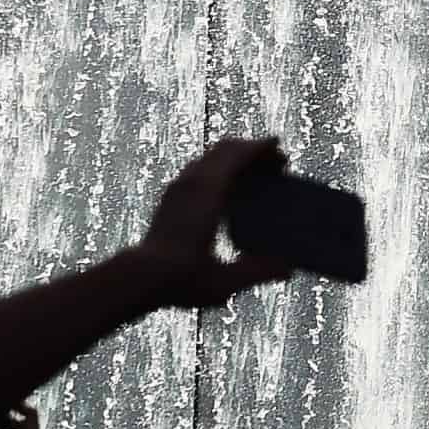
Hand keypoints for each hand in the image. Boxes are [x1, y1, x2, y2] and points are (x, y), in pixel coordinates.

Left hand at [132, 138, 291, 307]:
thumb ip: (259, 271)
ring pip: (209, 157)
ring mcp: (178, 188)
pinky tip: (226, 191)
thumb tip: (289, 269)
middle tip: (274, 161)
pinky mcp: (169, 197)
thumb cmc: (181, 279)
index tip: (279, 147)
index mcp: (208, 193)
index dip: (261, 148)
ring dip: (234, 158)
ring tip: (254, 174)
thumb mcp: (226, 281)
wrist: (139, 278)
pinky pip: (198, 168)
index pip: (237, 155)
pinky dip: (219, 168)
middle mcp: (191, 183)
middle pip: (224, 149)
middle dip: (251, 150)